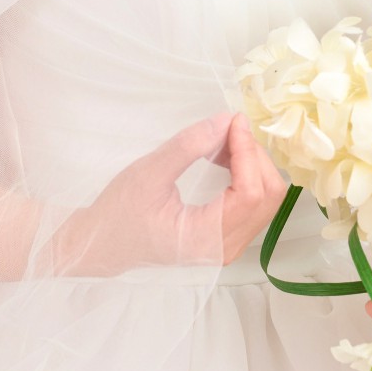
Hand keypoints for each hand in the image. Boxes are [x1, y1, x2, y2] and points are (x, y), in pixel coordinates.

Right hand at [54, 110, 287, 275]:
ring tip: (223, 143)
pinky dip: (247, 177)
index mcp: (206, 239)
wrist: (103, 244)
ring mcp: (229, 247)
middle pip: (268, 197)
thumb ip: (189, 146)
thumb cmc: (119, 212)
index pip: (251, 193)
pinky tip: (224, 160)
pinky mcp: (226, 240)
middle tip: (228, 130)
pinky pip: (253, 206)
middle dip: (255, 157)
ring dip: (252, 165)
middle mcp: (225, 249)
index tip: (234, 122)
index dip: (248, 152)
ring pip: (266, 201)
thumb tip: (226, 121)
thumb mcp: (149, 173)